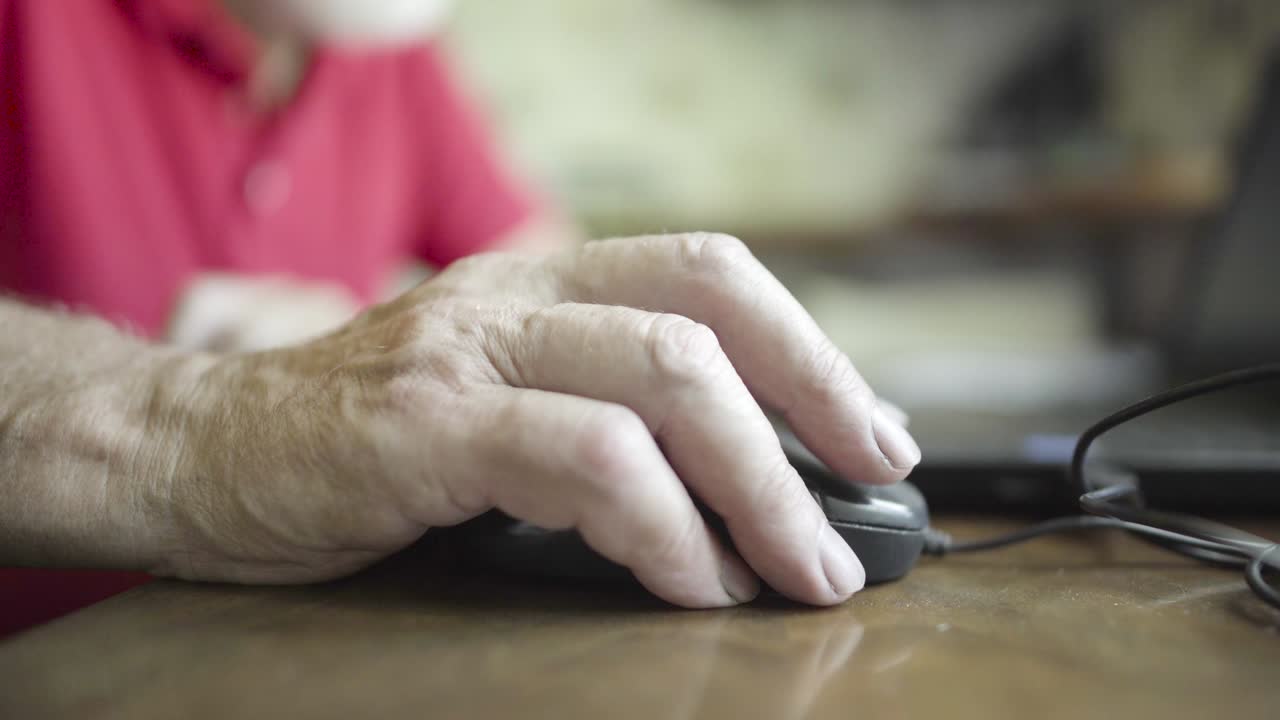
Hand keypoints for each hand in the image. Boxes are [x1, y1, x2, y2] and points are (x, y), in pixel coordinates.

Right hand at [157, 234, 920, 607]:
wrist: (199, 451)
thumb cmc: (361, 442)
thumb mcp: (496, 398)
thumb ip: (602, 415)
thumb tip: (744, 487)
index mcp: (544, 283)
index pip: (709, 274)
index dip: (809, 349)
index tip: (875, 435)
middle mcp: (513, 296)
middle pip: (705, 322)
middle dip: (810, 418)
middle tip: (853, 521)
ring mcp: (466, 351)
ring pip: (662, 380)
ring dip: (754, 486)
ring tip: (793, 570)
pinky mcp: (420, 426)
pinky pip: (582, 458)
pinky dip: (661, 526)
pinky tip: (690, 581)